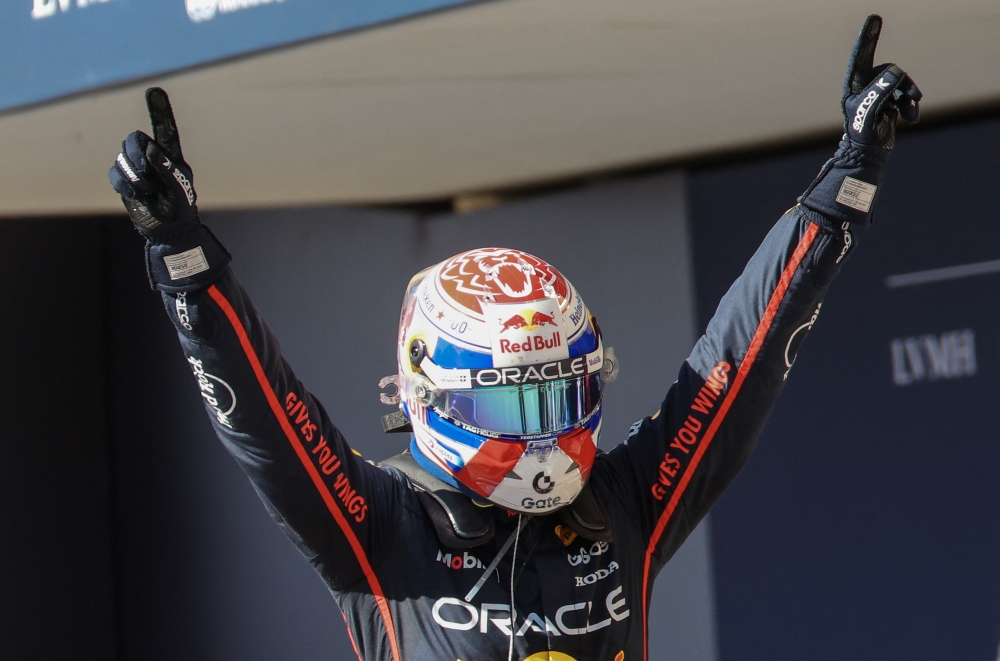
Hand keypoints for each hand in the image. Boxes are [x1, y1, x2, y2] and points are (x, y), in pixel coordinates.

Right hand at [109, 88, 197, 231]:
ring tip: (148, 191)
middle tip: (145, 169)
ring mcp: (137, 169)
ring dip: (134, 175)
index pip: (165, 130)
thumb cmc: (180, 208)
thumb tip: (151, 149)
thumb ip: (167, 168)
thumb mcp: (180, 188)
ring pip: (123, 156)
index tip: (154, 90)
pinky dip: (124, 184)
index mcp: (171, 156)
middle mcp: (152, 158)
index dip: (159, 111)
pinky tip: (137, 195)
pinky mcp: (124, 181)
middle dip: (136, 153)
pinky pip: (114, 173)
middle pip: (135, 139)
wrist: (169, 230)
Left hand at [841, 15, 921, 149]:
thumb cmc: (863, 132)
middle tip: (905, 99)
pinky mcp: (890, 102)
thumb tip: (896, 72)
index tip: (874, 17)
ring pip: (901, 82)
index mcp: (855, 84)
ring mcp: (878, 93)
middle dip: (901, 84)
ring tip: (909, 113)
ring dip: (909, 96)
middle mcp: (866, 86)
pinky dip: (911, 106)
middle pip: (890, 70)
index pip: (862, 55)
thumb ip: (882, 88)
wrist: (868, 154)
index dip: (868, 37)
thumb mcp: (870, 109)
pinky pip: (906, 95)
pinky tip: (911, 119)